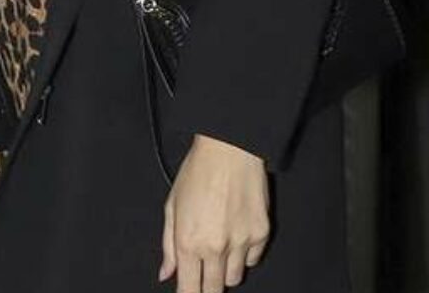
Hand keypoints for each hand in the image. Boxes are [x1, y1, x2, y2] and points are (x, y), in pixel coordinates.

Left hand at [159, 134, 270, 292]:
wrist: (229, 150)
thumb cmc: (197, 172)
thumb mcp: (172, 207)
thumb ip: (168, 245)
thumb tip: (166, 274)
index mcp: (189, 242)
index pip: (190, 290)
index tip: (188, 292)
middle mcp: (216, 248)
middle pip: (215, 290)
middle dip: (207, 287)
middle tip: (204, 274)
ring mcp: (242, 243)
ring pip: (235, 278)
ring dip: (225, 270)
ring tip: (218, 248)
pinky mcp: (262, 234)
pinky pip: (253, 259)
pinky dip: (244, 254)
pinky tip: (235, 234)